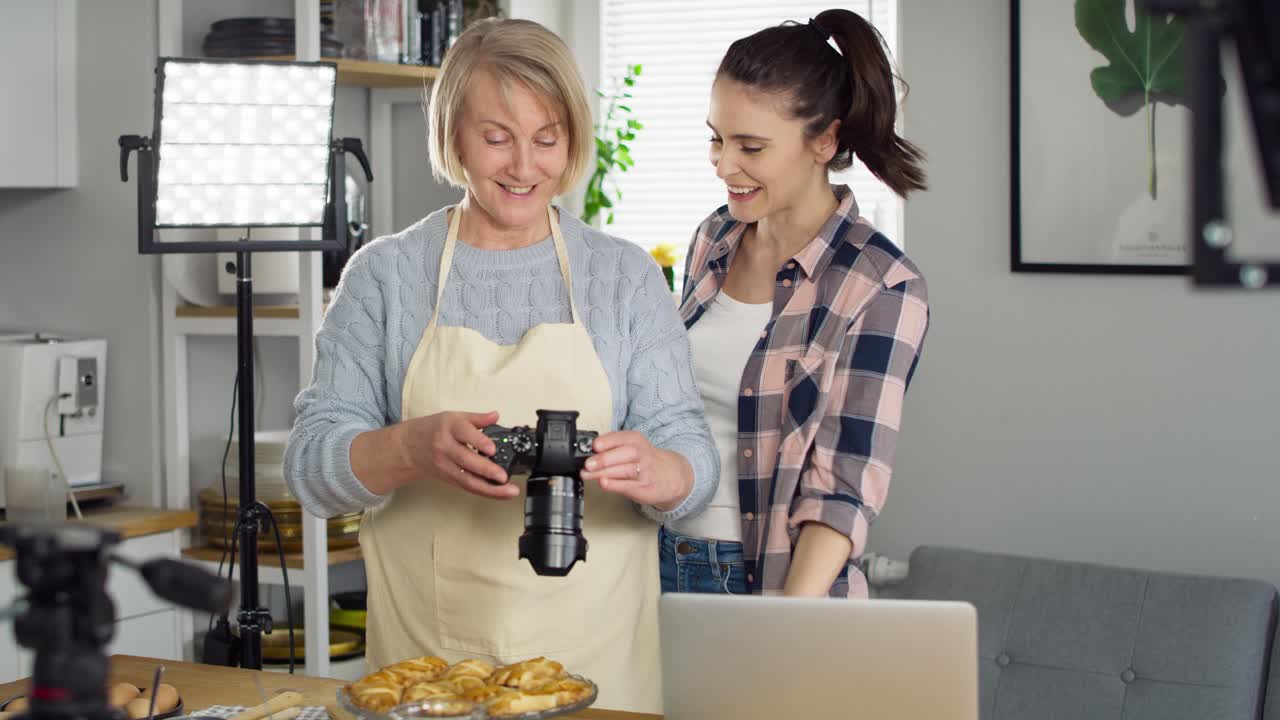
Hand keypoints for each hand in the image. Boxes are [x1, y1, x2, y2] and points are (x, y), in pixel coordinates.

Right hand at [398, 410, 517, 499]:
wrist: (410, 446)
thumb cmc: (433, 430)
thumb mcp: (454, 417)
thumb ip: (477, 418)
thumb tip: (495, 415)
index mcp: (449, 428)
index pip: (464, 434)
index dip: (479, 442)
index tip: (492, 449)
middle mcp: (445, 447)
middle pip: (466, 460)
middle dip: (486, 470)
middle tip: (503, 476)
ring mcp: (446, 465)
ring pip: (467, 480)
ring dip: (489, 488)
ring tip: (507, 491)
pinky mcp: (448, 478)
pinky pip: (467, 486)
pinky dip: (484, 491)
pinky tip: (498, 493)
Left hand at [580, 431, 692, 509]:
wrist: (670, 475)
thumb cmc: (644, 460)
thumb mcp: (632, 446)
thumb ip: (612, 448)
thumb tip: (587, 451)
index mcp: (636, 440)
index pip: (622, 438)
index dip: (607, 441)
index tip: (594, 445)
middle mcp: (642, 454)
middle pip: (624, 454)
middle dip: (604, 458)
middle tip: (588, 463)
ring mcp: (644, 471)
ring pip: (624, 470)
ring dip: (604, 472)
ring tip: (588, 474)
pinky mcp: (644, 487)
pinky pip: (628, 486)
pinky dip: (615, 484)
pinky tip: (604, 483)